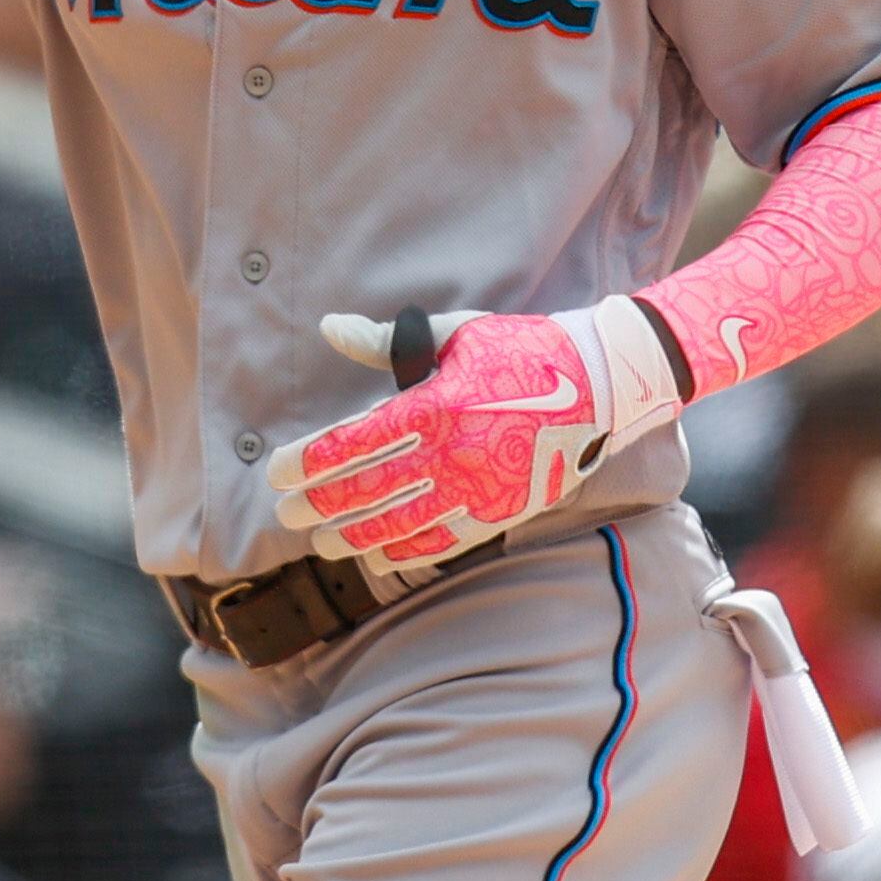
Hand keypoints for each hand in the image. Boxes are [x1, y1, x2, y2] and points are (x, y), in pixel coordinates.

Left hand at [267, 299, 685, 570]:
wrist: (604, 385)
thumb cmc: (524, 348)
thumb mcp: (458, 334)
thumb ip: (388, 340)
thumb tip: (330, 326)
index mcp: (437, 405)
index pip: (352, 445)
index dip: (308, 463)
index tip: (276, 473)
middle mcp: (453, 455)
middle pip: (366, 491)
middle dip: (317, 504)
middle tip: (283, 514)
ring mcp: (477, 489)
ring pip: (397, 525)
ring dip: (350, 535)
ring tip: (319, 538)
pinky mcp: (499, 512)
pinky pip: (439, 541)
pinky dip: (401, 550)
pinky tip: (373, 553)